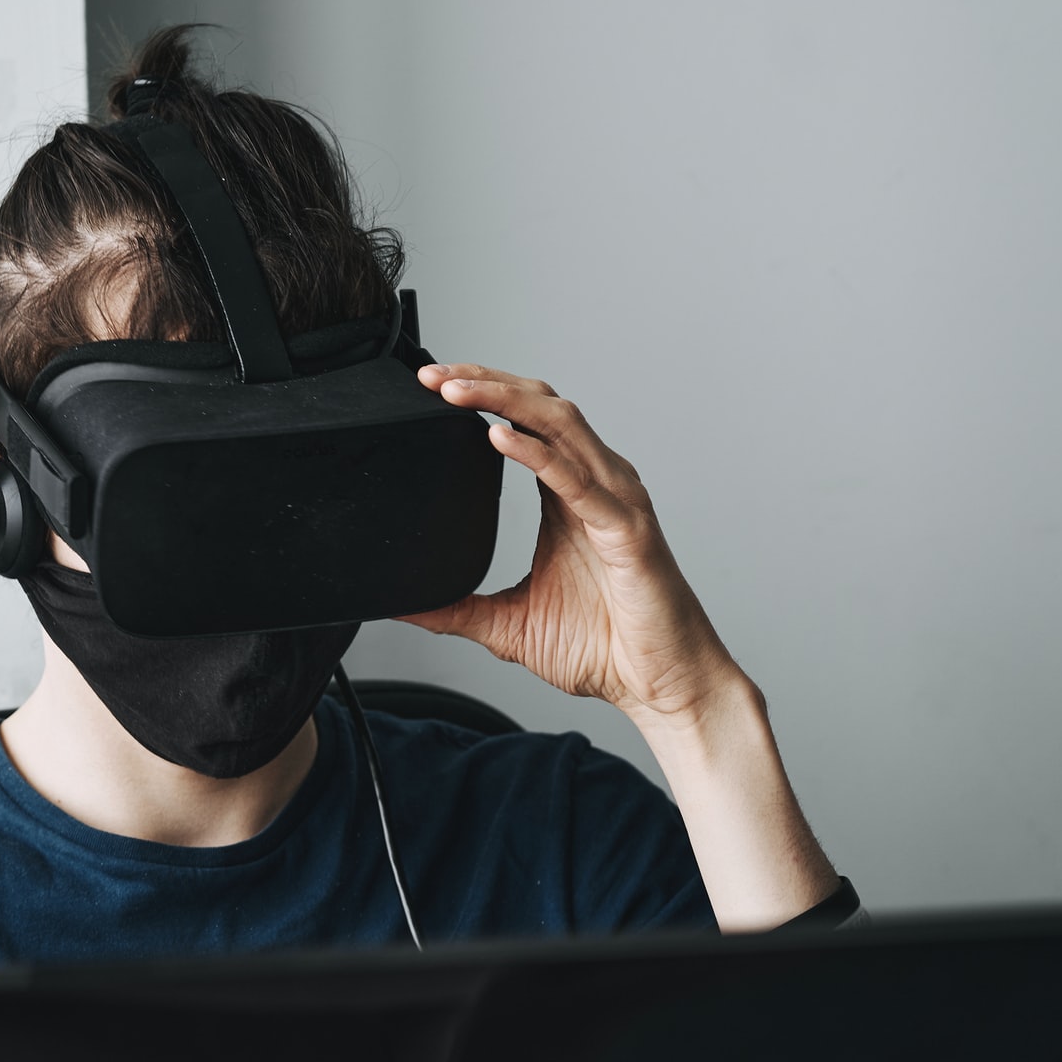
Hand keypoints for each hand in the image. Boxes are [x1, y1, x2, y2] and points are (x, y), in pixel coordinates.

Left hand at [400, 364, 748, 731]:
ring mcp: (614, 500)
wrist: (661, 686)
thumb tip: (401, 606)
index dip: (480, 394)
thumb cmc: (605, 648)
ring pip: (559, 424)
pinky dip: (536, 454)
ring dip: (505, 400)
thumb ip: (456, 609)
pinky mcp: (626, 530)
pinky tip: (500, 439)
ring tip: (454, 390)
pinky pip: (576, 480)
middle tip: (430, 374)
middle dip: (484, 381)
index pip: (523, 420)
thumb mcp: (509, 624)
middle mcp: (595, 483)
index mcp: (568, 494)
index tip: (429, 384)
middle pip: (539, 405)